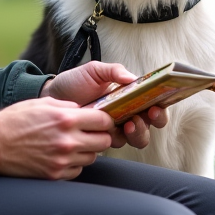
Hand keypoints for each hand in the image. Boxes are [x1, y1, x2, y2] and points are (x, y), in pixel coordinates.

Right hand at [0, 97, 115, 179]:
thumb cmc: (16, 120)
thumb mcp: (43, 103)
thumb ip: (68, 106)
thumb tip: (85, 110)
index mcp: (66, 119)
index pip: (103, 121)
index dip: (105, 120)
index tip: (101, 121)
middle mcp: (68, 141)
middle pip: (103, 141)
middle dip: (99, 136)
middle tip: (90, 133)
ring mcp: (62, 160)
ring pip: (92, 157)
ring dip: (87, 150)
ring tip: (72, 144)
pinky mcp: (55, 174)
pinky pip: (77, 170)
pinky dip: (74, 164)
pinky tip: (62, 156)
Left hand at [39, 62, 169, 150]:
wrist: (53, 96)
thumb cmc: (76, 81)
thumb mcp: (95, 70)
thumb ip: (114, 71)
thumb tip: (133, 78)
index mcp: (131, 95)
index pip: (155, 103)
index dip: (161, 108)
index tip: (156, 106)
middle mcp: (128, 112)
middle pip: (151, 124)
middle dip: (151, 123)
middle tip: (142, 117)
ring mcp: (116, 127)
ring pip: (137, 138)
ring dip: (137, 133)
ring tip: (127, 125)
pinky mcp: (102, 138)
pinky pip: (116, 143)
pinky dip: (116, 139)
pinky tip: (108, 131)